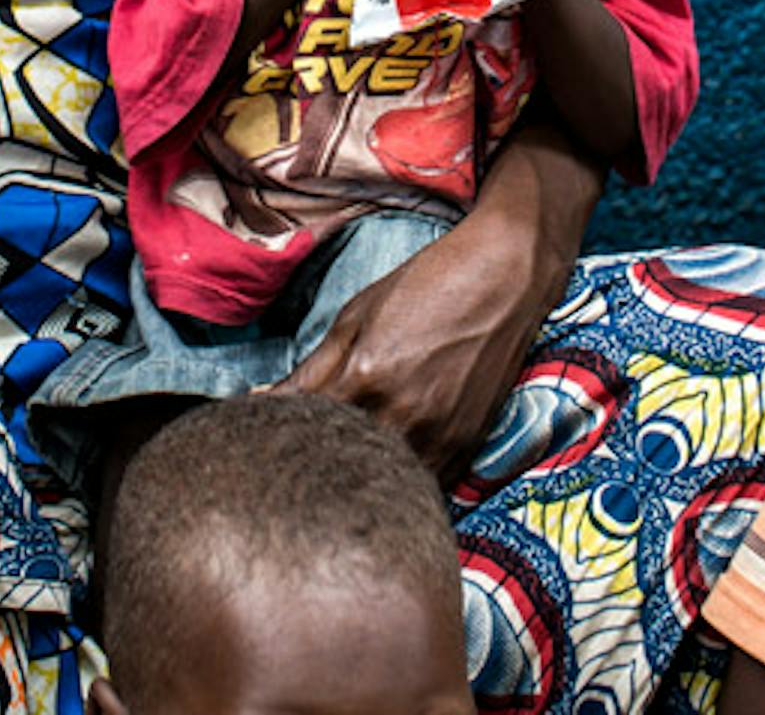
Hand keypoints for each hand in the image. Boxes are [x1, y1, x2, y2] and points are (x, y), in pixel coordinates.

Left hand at [279, 192, 569, 484]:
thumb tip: (262, 403)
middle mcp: (403, 418)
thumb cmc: (428, 285)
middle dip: (310, 462)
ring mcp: (439, 440)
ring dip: (353, 478)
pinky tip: (382, 466)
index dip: (274, 434)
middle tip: (293, 454)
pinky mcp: (465, 450)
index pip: (300, 430)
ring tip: (337, 463)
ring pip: (379, 485)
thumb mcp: (357, 317)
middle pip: (336, 466)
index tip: (259, 435)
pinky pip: (420, 489)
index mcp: (366, 379)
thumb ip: (310, 370)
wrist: (505, 276)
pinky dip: (396, 483)